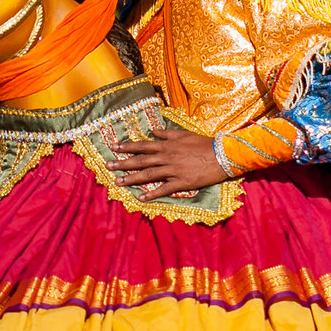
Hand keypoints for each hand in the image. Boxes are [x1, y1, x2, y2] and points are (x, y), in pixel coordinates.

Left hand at [108, 129, 226, 197]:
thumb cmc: (204, 144)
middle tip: (108, 166)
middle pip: (140, 160)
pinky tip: (140, 198)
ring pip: (148, 175)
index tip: (114, 147)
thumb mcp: (185, 134)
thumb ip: (168, 134)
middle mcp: (167, 157)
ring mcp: (173, 170)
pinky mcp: (181, 182)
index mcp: (167, 145)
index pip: (143, 145)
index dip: (128, 146)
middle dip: (122, 163)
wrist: (222, 155)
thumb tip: (154, 132)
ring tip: (117, 182)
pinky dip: (151, 194)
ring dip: (131, 179)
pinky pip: (163, 189)